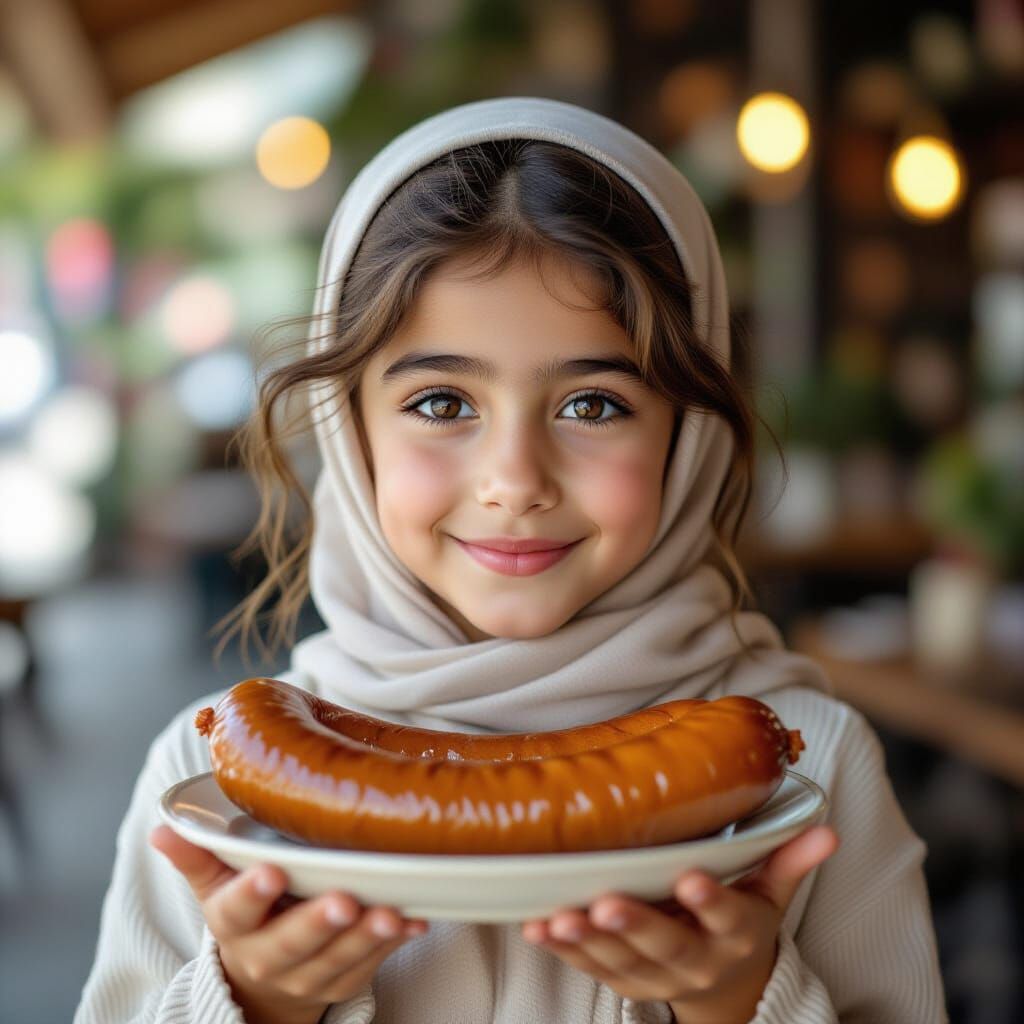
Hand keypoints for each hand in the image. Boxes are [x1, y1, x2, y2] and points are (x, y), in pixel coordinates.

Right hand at [149, 825, 429, 1023]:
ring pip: (336, 960)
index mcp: (233, 924)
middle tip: (343, 900)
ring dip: (365, 936)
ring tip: (390, 912)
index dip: (252, 894)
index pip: (235, 911)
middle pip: (290, 942)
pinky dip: (393, 943)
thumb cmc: (246, 912)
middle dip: (318, 922)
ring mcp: (306, 974)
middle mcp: (266, 955)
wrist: (261, 977)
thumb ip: (199, 854)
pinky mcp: (341, 982)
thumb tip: (162, 826)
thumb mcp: (217, 884)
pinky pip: (369, 966)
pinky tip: (413, 920)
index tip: (271, 872)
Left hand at [520, 824, 838, 1022]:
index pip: (725, 915)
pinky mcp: (626, 981)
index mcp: (736, 932)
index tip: (690, 879)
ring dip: (588, 940)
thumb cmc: (743, 920)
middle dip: (634, 924)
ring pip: (621, 961)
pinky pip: (592, 969)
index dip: (709, 901)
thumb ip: (790, 859)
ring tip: (559, 918)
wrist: (727, 985)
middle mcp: (698, 958)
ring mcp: (658, 975)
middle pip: (665, 945)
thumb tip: (828, 829)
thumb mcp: (771, 892)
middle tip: (606, 902)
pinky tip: (538, 928)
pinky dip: (564, 951)